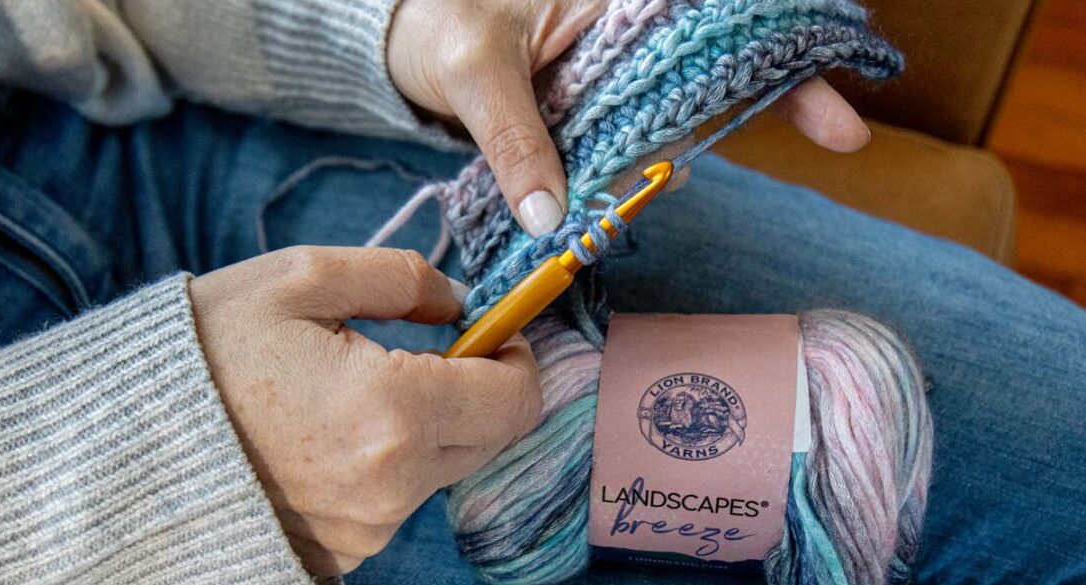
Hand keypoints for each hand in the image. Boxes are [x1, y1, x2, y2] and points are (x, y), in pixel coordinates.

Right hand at [189, 246, 540, 575]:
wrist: (124, 440)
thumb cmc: (208, 351)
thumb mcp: (303, 278)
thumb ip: (402, 277)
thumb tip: (458, 302)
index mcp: (393, 411)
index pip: (515, 398)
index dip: (517, 357)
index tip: (493, 332)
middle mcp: (392, 485)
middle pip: (490, 436)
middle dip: (475, 387)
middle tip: (425, 350)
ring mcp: (368, 528)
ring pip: (443, 466)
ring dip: (428, 425)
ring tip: (354, 389)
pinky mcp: (345, 552)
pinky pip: (398, 498)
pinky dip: (388, 462)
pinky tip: (331, 432)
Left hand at [387, 0, 868, 236]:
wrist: (402, 38)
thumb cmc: (437, 21)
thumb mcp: (471, 67)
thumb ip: (514, 137)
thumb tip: (554, 216)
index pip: (717, 18)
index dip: (786, 52)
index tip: (836, 105)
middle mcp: (626, 29)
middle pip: (722, 60)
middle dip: (777, 96)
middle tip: (840, 139)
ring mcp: (613, 71)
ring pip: (683, 107)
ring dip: (695, 147)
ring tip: (673, 182)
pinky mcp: (591, 108)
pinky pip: (634, 139)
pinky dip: (642, 168)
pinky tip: (640, 189)